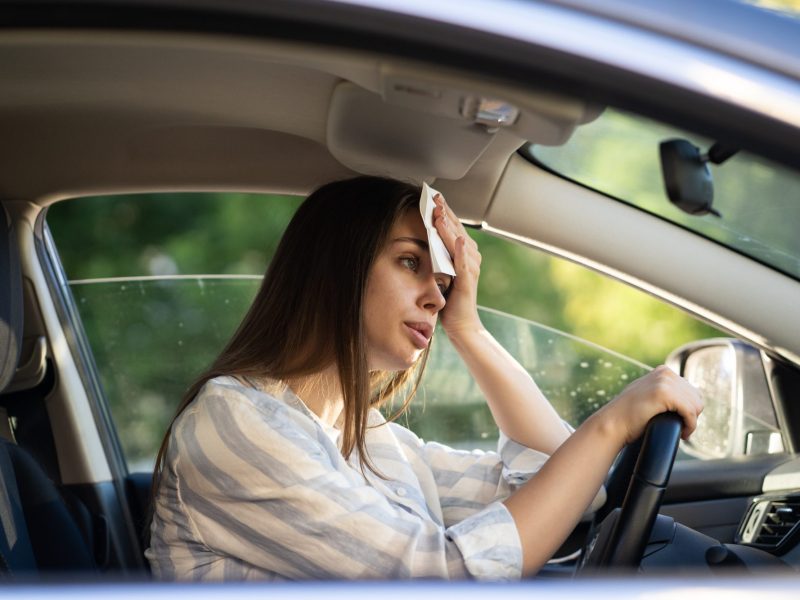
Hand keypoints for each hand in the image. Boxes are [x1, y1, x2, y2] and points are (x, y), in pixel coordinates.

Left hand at [432, 193, 481, 335]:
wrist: (461, 324)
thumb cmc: (450, 299)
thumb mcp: (441, 271)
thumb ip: (439, 255)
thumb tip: (427, 237)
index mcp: (465, 253)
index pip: (453, 227)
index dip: (444, 212)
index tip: (434, 197)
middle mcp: (471, 257)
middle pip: (457, 230)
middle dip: (445, 213)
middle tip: (435, 197)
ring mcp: (471, 268)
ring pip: (458, 242)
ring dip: (449, 227)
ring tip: (440, 213)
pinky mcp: (467, 281)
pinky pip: (463, 263)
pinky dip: (461, 251)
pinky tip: (458, 240)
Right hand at [595, 365, 703, 444]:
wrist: (612, 423)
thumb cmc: (628, 415)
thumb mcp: (646, 395)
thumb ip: (661, 390)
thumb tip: (679, 396)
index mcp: (663, 371)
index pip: (692, 391)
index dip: (689, 409)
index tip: (679, 421)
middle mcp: (665, 373)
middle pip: (696, 398)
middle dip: (691, 415)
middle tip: (680, 428)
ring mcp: (664, 381)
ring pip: (696, 405)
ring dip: (691, 422)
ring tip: (681, 431)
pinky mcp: (664, 394)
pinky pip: (690, 412)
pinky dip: (690, 426)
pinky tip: (682, 434)